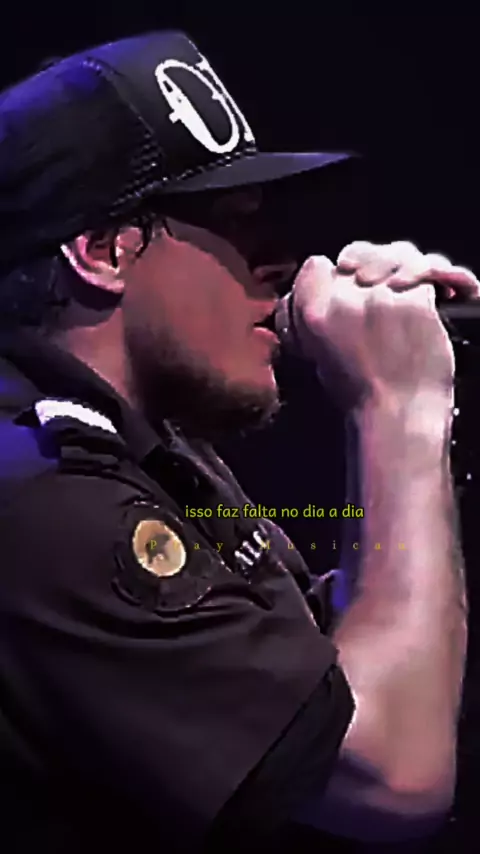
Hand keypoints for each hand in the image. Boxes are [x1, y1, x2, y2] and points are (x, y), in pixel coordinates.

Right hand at [289, 241, 479, 411]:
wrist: (397, 414)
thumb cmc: (360, 396)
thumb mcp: (317, 358)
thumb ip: (315, 322)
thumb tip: (322, 296)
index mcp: (314, 314)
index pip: (315, 265)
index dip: (329, 273)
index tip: (340, 284)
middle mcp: (347, 299)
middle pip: (356, 255)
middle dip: (367, 267)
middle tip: (376, 287)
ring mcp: (384, 297)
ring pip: (395, 255)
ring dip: (404, 267)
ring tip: (408, 285)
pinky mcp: (419, 301)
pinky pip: (430, 272)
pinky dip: (442, 278)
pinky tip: (447, 289)